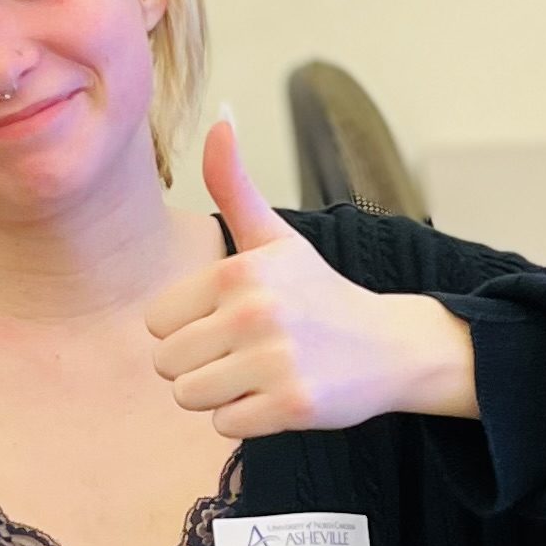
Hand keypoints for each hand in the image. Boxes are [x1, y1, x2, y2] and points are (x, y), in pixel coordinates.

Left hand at [144, 118, 475, 437]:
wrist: (389, 346)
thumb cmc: (317, 292)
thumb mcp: (275, 237)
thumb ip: (234, 185)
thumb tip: (219, 118)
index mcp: (238, 270)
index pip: (156, 321)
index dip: (187, 326)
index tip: (230, 319)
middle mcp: (255, 312)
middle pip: (166, 363)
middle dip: (198, 364)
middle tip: (245, 351)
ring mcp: (275, 361)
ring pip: (189, 398)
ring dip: (218, 394)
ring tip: (258, 372)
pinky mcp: (292, 406)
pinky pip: (224, 426)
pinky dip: (245, 419)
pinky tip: (277, 395)